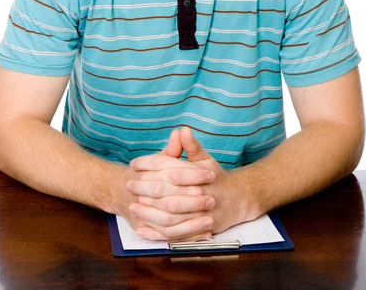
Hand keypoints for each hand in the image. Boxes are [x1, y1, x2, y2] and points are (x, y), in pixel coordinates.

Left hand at [129, 127, 260, 239]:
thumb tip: (182, 130)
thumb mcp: (205, 159)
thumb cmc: (215, 177)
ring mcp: (201, 213)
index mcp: (200, 172)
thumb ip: (191, 146)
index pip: (169, 167)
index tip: (134, 164)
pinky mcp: (199, 230)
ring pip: (170, 215)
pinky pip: (174, 234)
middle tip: (129, 184)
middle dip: (145, 188)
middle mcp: (201, 192)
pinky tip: (141, 229)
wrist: (237, 200)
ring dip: (148, 211)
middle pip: (167, 191)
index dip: (149, 164)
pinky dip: (156, 233)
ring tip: (132, 206)